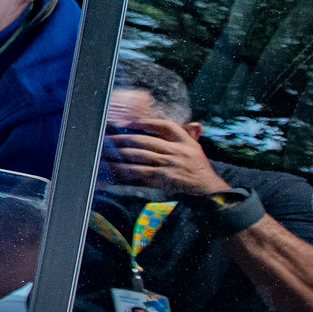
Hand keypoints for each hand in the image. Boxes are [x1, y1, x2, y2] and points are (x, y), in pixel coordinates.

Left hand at [103, 118, 230, 195]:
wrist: (208, 189)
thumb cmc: (198, 167)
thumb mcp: (194, 147)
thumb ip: (188, 133)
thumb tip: (193, 123)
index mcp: (184, 142)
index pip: (166, 126)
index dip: (147, 122)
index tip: (130, 121)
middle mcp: (175, 152)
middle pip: (144, 141)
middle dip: (122, 138)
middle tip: (106, 137)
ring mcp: (168, 165)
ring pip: (139, 156)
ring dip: (119, 154)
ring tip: (104, 153)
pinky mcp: (162, 179)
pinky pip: (140, 172)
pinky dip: (126, 170)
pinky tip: (115, 169)